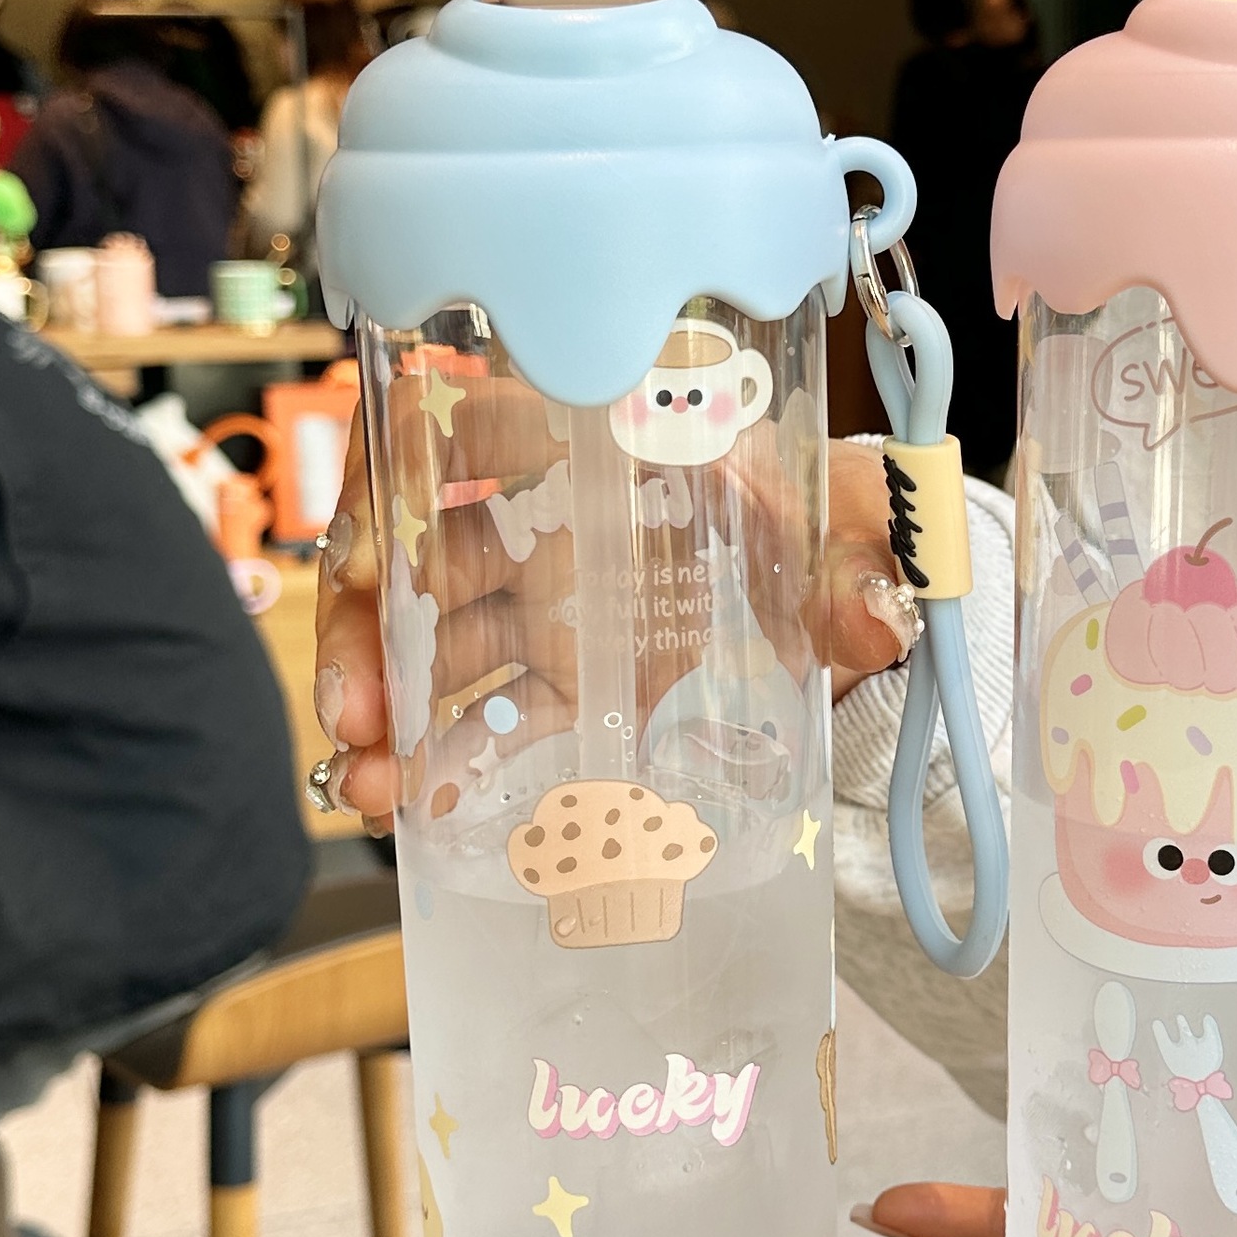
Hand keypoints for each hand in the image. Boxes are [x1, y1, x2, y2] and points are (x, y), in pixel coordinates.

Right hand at [312, 400, 908, 828]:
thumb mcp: (857, 525)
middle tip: (356, 710)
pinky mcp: (571, 675)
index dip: (394, 488)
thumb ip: (867, 559)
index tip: (365, 561)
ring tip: (369, 788)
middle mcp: (558, 517)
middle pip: (420, 550)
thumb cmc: (834, 523)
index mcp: (607, 447)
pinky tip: (417, 805)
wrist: (846, 584)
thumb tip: (879, 612)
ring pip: (435, 639)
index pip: (464, 432)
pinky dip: (448, 754)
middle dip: (366, 627)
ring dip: (387, 707)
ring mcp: (553, 600)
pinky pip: (492, 710)